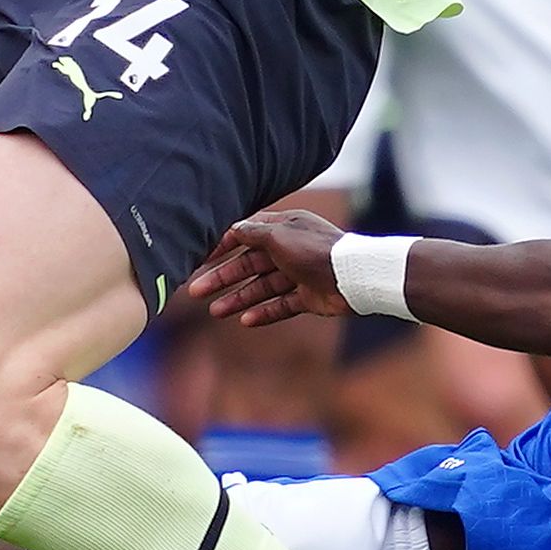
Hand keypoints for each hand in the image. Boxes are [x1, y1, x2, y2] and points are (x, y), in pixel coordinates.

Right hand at [187, 209, 349, 328]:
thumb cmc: (316, 250)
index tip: (202, 258)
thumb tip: (232, 228)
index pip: (246, 235)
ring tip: (215, 311)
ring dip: (238, 298)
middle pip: (249, 264)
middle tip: (196, 291)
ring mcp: (299, 274)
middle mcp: (289, 249)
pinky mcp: (308, 297)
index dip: (223, 246)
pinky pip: (281, 305)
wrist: (354, 276)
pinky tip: (245, 321)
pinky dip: (264, 312)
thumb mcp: (279, 235)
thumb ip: (252, 233)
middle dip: (223, 277)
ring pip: (262, 287)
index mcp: (283, 228)